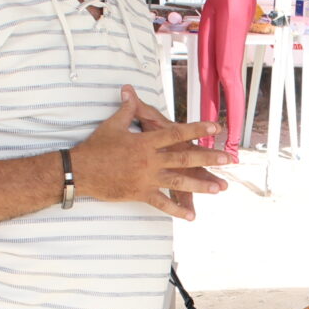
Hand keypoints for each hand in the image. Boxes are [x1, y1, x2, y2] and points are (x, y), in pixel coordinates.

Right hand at [72, 87, 235, 218]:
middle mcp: (150, 159)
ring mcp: (147, 178)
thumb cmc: (96, 146)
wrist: (80, 170)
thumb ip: (126, 109)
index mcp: (146, 141)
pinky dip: (177, 210)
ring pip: (179, 181)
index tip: (216, 127)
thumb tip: (129, 91)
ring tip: (220, 188)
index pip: (177, 132)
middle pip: (184, 158)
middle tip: (228, 160)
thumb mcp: (112, 125)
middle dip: (208, 158)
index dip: (198, 129)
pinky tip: (191, 216)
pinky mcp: (140, 193)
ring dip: (201, 185)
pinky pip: (162, 203)